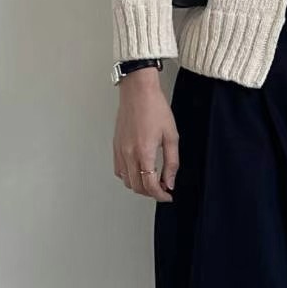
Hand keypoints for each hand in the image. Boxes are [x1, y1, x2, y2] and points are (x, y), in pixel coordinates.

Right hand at [112, 70, 178, 201]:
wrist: (138, 92)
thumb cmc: (155, 108)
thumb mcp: (171, 136)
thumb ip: (171, 163)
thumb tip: (170, 181)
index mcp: (144, 152)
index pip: (150, 185)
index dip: (160, 195)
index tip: (168, 195)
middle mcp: (129, 154)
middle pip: (137, 186)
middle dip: (151, 193)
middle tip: (163, 189)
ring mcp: (120, 150)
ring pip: (127, 181)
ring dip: (140, 186)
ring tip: (152, 180)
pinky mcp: (115, 146)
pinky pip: (119, 170)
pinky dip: (129, 177)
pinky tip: (139, 171)